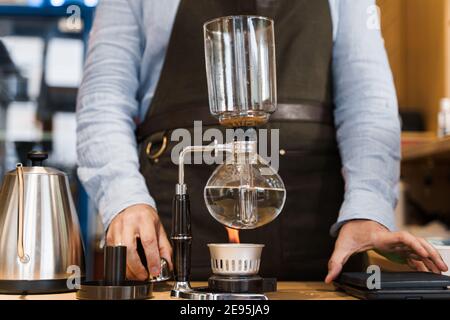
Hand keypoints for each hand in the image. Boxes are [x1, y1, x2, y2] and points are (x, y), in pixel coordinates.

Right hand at [106, 204, 172, 280]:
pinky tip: (129, 268)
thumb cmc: (146, 218)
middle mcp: (129, 223)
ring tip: (137, 275)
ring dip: (128, 269)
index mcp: (144, 219)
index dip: (152, 259)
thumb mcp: (159, 228)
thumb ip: (164, 247)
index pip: (148, 241)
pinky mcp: (109, 236)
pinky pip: (113, 254)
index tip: (155, 271)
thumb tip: (168, 264)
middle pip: (130, 249)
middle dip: (137, 267)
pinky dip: (121, 265)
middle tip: (144, 276)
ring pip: (119, 253)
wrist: (131, 207)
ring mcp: (117, 229)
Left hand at [325, 220, 447, 283]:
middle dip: (430, 253)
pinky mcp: (398, 247)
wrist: (354, 221)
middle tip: (441, 266)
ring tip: (441, 269)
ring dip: (430, 257)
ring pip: (418, 248)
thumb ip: (335, 262)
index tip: (423, 251)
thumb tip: (329, 277)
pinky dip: (423, 261)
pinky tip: (430, 270)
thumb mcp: (341, 246)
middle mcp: (393, 238)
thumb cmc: (350, 231)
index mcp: (381, 237)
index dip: (413, 243)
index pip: (401, 237)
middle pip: (416, 243)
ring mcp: (397, 242)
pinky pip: (414, 254)